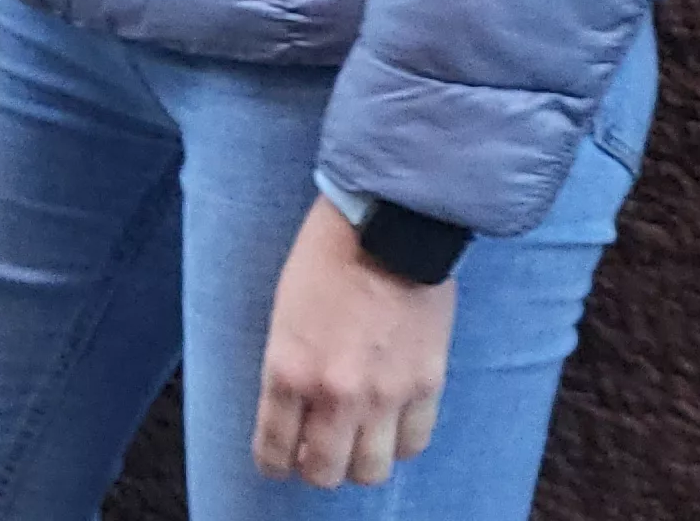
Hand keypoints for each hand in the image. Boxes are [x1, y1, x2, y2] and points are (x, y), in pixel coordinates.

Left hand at [253, 198, 454, 488]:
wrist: (388, 227)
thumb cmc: (325, 260)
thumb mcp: (283, 315)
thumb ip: (288, 370)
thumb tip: (294, 415)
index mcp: (288, 369)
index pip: (273, 449)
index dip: (273, 463)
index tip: (277, 462)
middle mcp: (335, 392)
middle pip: (324, 473)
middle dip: (315, 469)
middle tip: (316, 453)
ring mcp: (384, 394)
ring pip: (371, 471)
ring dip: (359, 462)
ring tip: (357, 443)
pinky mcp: (426, 385)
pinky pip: (413, 444)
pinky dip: (400, 443)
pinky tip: (391, 425)